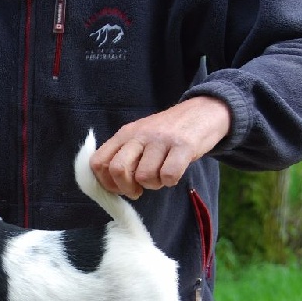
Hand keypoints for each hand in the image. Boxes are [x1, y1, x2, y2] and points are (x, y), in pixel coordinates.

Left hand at [90, 96, 230, 197]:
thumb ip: (123, 156)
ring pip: (144, 176)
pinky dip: (170, 181)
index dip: (105, 182)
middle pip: (117, 169)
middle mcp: (139, 135)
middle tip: (138, 190)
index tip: (120, 187)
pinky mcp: (183, 146)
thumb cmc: (168, 132)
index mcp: (124, 134)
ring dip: (153, 185)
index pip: (98, 162)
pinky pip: (168, 175)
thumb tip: (112, 185)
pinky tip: (174, 174)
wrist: (203, 110)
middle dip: (126, 188)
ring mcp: (161, 139)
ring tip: (161, 176)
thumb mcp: (140, 137)